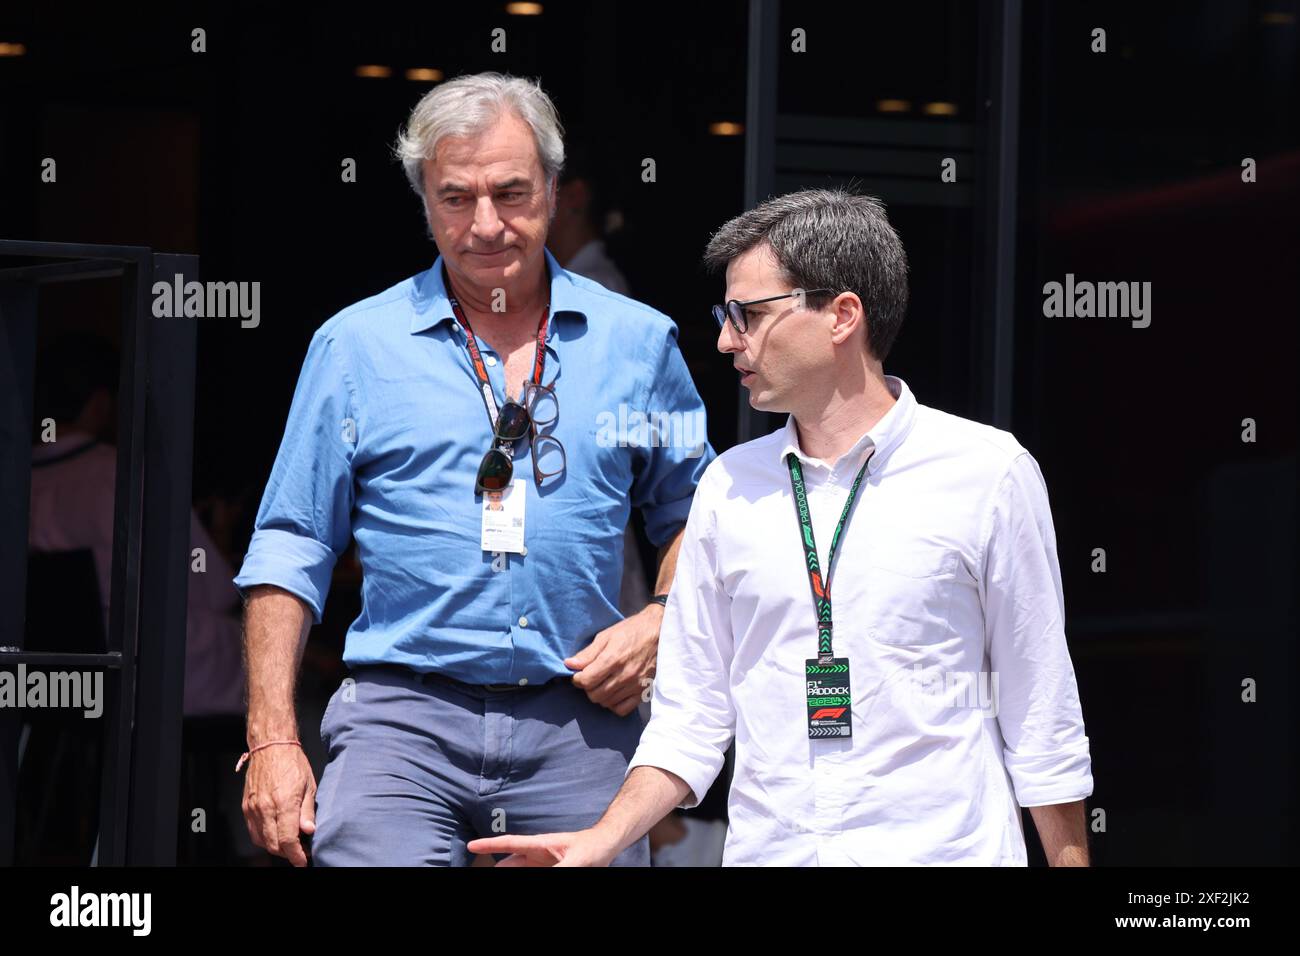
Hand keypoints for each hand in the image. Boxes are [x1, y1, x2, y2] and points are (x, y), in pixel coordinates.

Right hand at [241, 742, 316, 866]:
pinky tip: (275, 834)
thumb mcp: (310, 785)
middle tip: (299, 852)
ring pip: (262, 841)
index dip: (296, 855)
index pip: (288, 840)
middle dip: (287, 853)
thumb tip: (309, 831)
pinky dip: (263, 838)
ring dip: (275, 847)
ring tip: (289, 843)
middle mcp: (266, 808)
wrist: (271, 746)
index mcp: (284, 803)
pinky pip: (253, 831)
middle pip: (274, 845)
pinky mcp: (246, 806)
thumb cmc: (292, 762)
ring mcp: (253, 808)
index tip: (303, 861)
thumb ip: (308, 811)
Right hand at [467, 829, 620, 866]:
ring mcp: (541, 863)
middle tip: (481, 873)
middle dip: (497, 868)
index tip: (472, 845)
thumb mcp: (578, 860)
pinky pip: (529, 875)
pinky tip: (516, 882)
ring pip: (518, 870)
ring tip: (494, 876)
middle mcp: (537, 854)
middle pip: (509, 863)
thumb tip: (545, 876)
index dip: (490, 844)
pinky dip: (520, 877)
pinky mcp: (550, 871)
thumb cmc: (593, 847)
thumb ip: (560, 869)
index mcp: (540, 844)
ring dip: (508, 874)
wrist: (605, 847)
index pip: (510, 843)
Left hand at [564, 604, 661, 715]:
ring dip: (600, 695)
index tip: (578, 674)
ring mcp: (635, 685)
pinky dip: (614, 704)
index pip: (586, 681)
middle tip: (591, 678)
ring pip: (607, 702)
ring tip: (602, 683)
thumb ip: (587, 653)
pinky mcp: (643, 691)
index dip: (577, 679)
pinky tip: (613, 693)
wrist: (659, 632)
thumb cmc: (631, 630)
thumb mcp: (606, 636)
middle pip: (595, 694)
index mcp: (613, 658)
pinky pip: (623, 709)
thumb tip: (569, 664)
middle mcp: (624, 675)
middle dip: (588, 687)